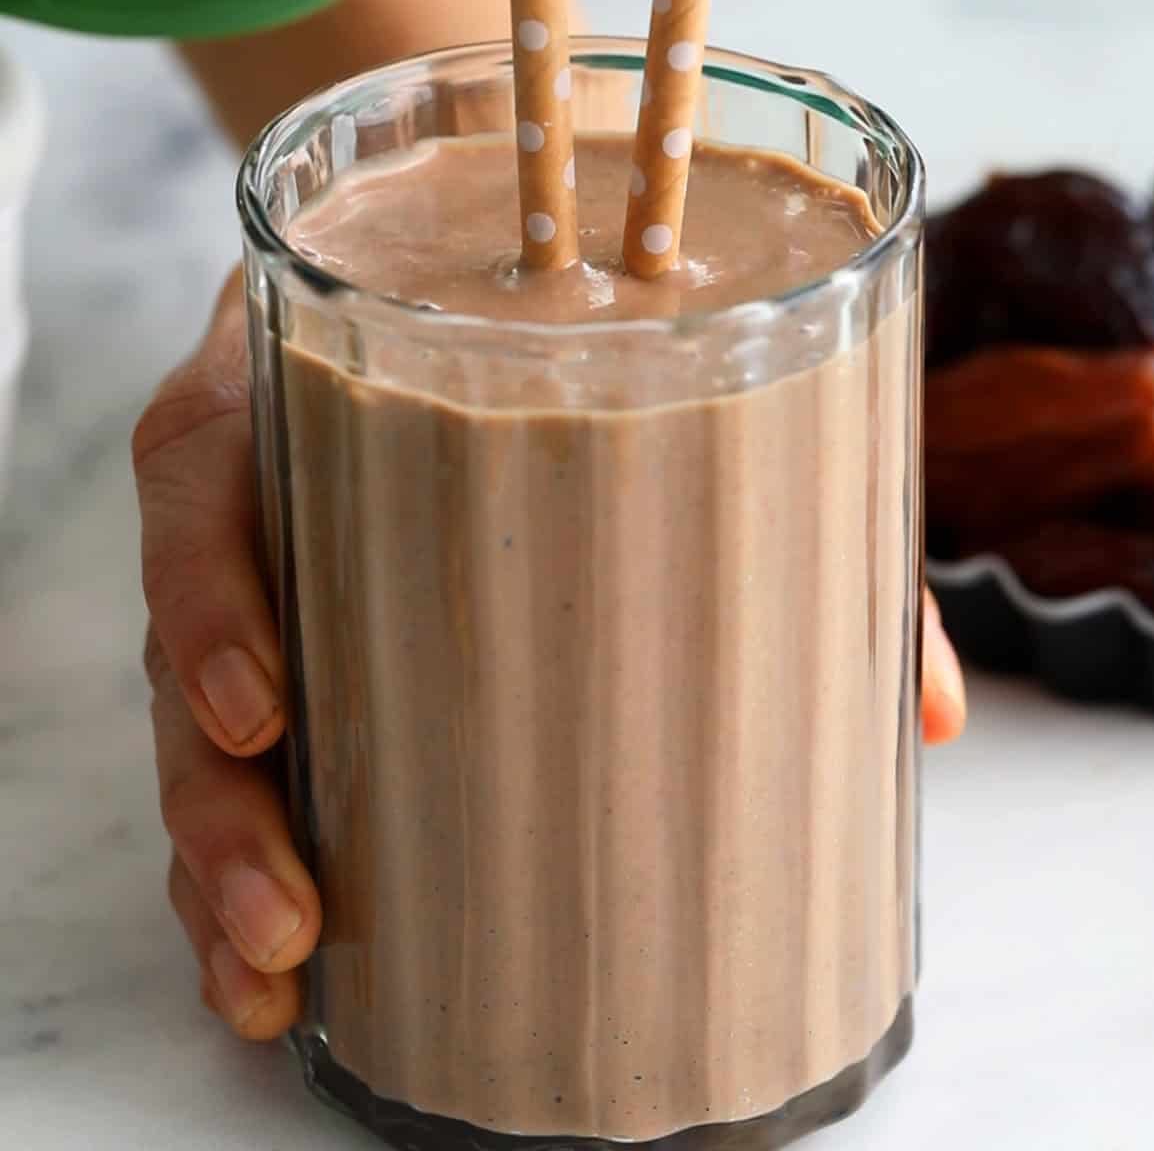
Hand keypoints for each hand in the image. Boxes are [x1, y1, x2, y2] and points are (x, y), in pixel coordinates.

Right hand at [135, 271, 966, 1038]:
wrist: (476, 210)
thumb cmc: (559, 290)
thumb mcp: (647, 340)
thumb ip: (797, 482)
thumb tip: (932, 708)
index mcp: (315, 369)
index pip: (211, 476)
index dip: (214, 597)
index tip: (267, 710)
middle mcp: (267, 466)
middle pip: (186, 633)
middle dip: (220, 797)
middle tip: (294, 917)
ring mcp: (265, 542)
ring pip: (192, 708)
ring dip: (220, 853)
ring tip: (272, 979)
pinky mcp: (282, 598)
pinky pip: (225, 726)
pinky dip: (241, 834)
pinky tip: (280, 957)